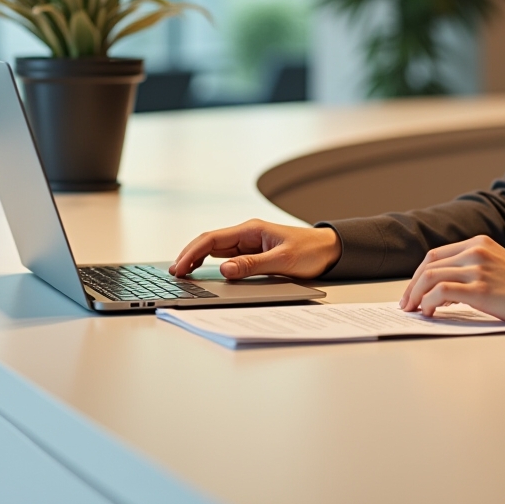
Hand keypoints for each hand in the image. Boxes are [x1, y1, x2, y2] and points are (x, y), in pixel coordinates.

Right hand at [168, 219, 341, 279]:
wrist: (330, 250)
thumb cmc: (310, 251)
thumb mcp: (282, 260)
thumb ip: (252, 265)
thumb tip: (224, 270)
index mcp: (251, 230)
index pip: (212, 238)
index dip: (192, 252)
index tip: (180, 267)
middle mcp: (247, 234)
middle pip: (209, 242)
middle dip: (189, 255)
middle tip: (174, 273)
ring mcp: (248, 243)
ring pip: (215, 249)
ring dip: (197, 259)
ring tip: (182, 273)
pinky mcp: (252, 253)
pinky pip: (226, 256)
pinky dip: (210, 263)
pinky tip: (201, 271)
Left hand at [398, 236, 504, 325]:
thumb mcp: (495, 265)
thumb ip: (470, 267)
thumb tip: (440, 288)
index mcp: (478, 243)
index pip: (436, 254)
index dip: (419, 273)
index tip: (413, 289)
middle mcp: (476, 251)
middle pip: (429, 264)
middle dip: (413, 285)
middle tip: (407, 303)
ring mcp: (478, 269)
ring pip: (431, 277)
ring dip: (417, 295)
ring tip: (415, 310)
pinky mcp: (480, 289)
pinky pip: (441, 291)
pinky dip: (429, 302)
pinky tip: (429, 312)